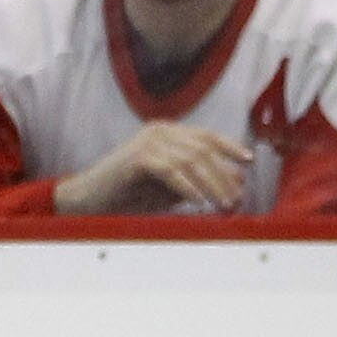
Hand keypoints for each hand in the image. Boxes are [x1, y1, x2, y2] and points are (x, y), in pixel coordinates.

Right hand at [54, 123, 252, 214]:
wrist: (88, 201)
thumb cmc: (128, 194)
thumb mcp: (171, 186)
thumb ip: (199, 180)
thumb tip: (236, 181)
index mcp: (166, 132)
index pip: (207, 136)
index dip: (230, 147)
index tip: (248, 162)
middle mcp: (159, 131)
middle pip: (203, 149)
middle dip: (223, 176)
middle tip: (235, 199)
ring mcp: (147, 141)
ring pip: (192, 160)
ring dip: (211, 184)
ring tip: (222, 205)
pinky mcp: (137, 157)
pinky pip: (172, 171)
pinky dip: (189, 188)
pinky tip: (199, 202)